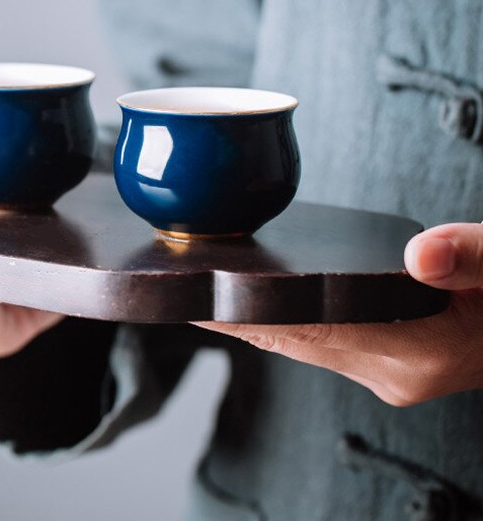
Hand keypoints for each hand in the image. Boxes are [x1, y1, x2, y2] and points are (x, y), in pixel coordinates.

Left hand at [194, 223, 482, 405]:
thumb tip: (424, 255)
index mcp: (419, 351)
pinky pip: (317, 344)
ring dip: (255, 321)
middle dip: (233, 318)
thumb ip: (470, 257)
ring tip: (203, 289)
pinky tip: (259, 299)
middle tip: (178, 286)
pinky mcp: (384, 365)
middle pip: (291, 342)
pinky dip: (285, 322)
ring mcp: (387, 375)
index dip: (248, 315)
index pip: (310, 330)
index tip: (193, 300)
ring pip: (300, 347)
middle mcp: (392, 373)